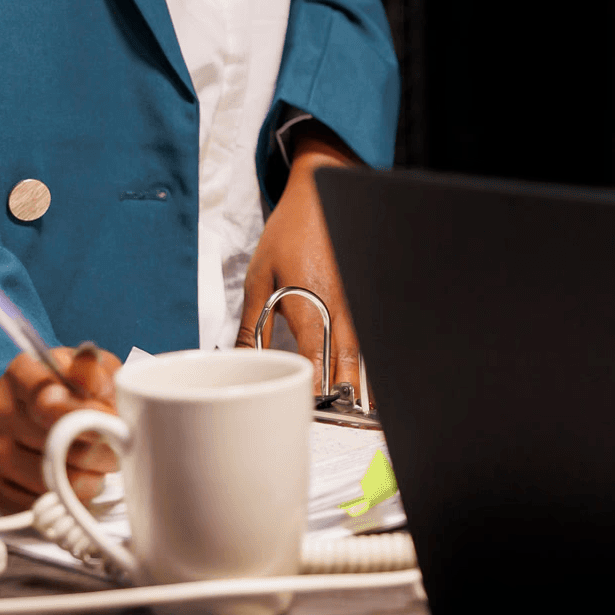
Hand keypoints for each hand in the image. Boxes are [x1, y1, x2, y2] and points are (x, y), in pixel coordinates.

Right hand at [0, 344, 120, 515]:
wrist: (46, 412)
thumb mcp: (92, 368)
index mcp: (20, 373)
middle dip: (100, 450)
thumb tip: (91, 376)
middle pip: (55, 445)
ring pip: (50, 481)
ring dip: (90, 479)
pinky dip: (67, 501)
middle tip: (118, 445)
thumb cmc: (76, 388)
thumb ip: (96, 372)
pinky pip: (38, 505)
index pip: (51, 405)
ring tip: (100, 464)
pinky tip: (78, 482)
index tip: (114, 421)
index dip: (91, 417)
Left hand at [238, 122, 364, 394]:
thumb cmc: (289, 231)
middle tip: (346, 423)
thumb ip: (252, 323)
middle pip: (348, 359)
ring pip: (366, 347)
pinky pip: (370, 330)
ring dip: (366, 379)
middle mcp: (340, 304)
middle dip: (347, 393)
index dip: (314, 388)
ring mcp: (357, 297)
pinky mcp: (364, 291)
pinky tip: (375, 374)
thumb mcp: (259, 276)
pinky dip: (373, 354)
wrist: (322, 191)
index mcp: (310, 302)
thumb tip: (240, 360)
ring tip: (368, 411)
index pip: (315, 357)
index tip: (310, 412)